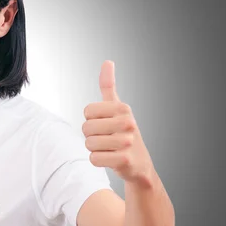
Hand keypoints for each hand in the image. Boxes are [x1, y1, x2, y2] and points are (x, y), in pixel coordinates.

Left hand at [82, 60, 155, 184]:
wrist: (139, 164)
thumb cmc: (123, 133)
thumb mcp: (118, 108)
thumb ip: (108, 86)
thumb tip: (107, 61)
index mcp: (123, 107)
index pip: (87, 111)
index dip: (91, 120)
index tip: (104, 124)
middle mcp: (127, 122)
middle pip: (86, 128)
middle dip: (91, 136)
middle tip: (106, 139)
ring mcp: (127, 141)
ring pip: (89, 144)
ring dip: (94, 149)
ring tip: (109, 149)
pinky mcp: (124, 160)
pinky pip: (94, 159)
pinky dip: (98, 161)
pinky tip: (111, 159)